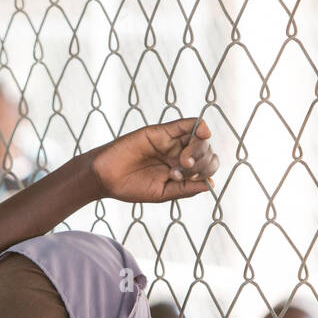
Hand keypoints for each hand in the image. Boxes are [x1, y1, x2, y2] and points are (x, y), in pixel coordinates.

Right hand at [89, 118, 218, 203]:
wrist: (107, 178)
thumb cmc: (131, 187)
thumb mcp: (163, 193)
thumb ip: (185, 189)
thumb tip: (210, 186)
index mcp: (180, 170)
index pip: (206, 167)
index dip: (205, 173)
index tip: (188, 180)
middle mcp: (178, 154)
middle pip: (206, 152)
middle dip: (202, 162)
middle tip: (183, 170)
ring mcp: (170, 142)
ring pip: (199, 138)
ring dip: (199, 149)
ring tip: (183, 162)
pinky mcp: (160, 131)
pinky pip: (185, 124)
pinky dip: (197, 126)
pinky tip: (203, 132)